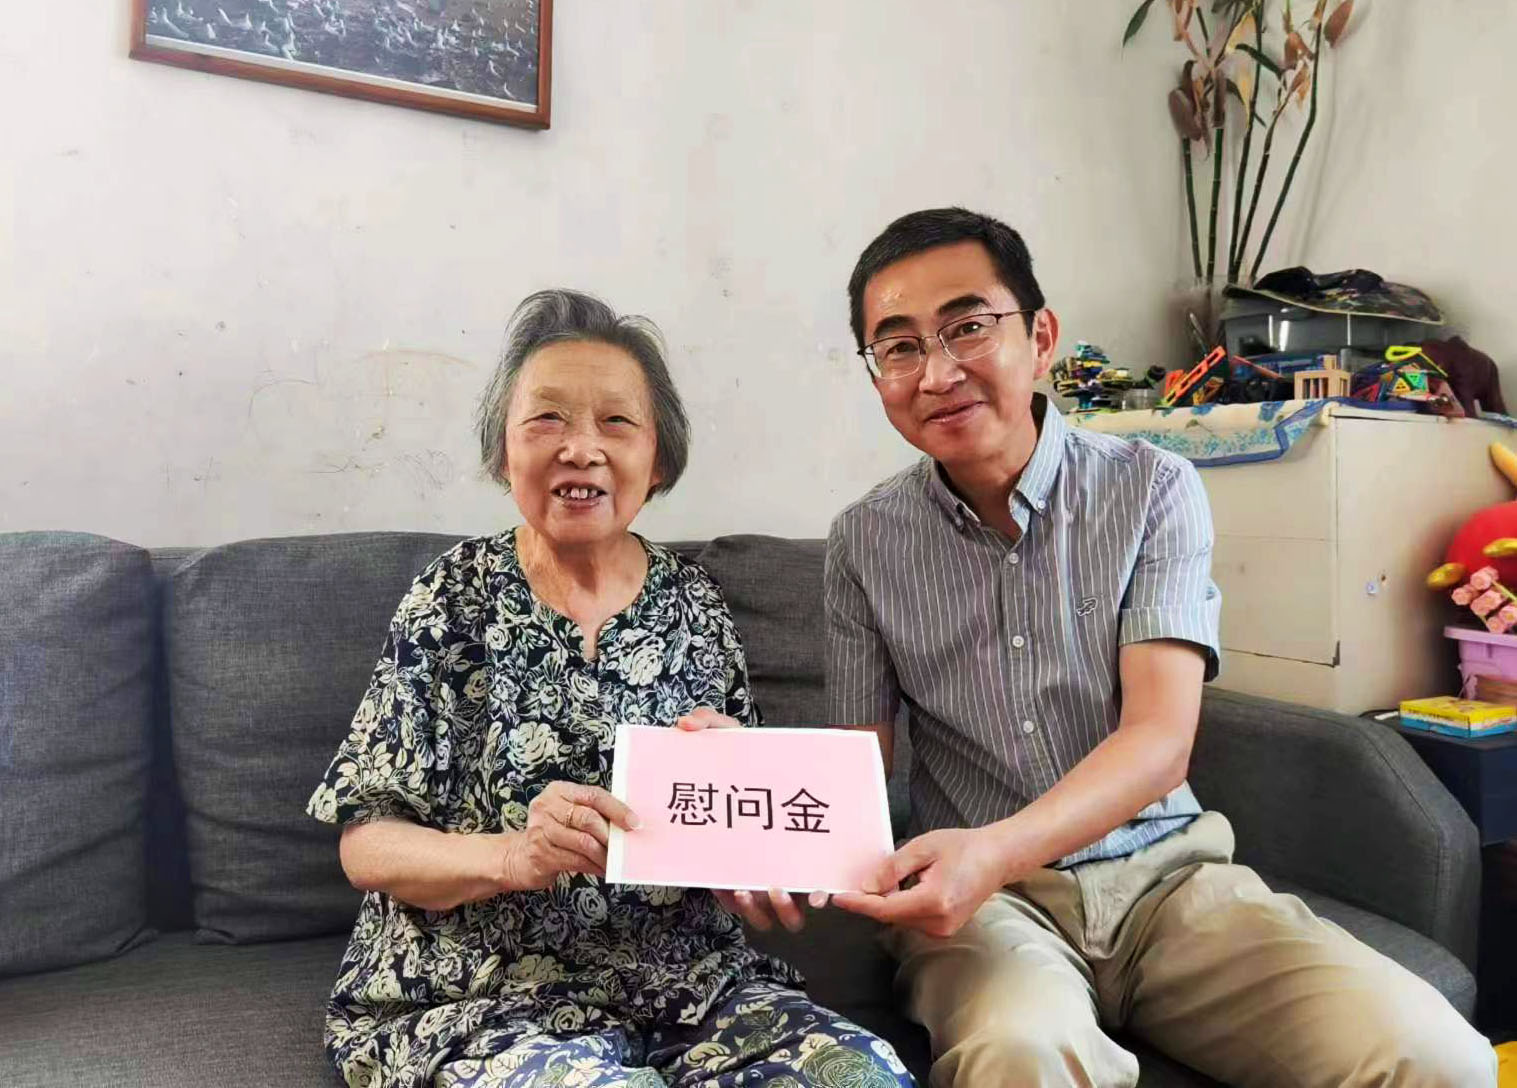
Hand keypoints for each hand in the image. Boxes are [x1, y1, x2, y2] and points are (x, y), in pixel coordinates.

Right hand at [505, 781, 639, 890]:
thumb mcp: (568, 815)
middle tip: (624, 847)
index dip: (617, 809)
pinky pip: (575, 860)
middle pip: (588, 818)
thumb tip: (627, 824)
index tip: (635, 823)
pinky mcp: (541, 853)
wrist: (518, 856)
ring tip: (615, 862)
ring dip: (604, 855)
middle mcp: (547, 806)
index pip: (594, 795)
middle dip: (610, 835)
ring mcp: (542, 830)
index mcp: (559, 791)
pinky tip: (602, 870)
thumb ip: (592, 813)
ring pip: (584, 842)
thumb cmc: (553, 832)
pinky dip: (594, 867)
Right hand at [673, 707, 825, 927]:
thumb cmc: (752, 755)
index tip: (734, 886)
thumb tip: (685, 725)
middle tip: (748, 888)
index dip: (730, 898)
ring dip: (783, 911)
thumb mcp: (729, 735)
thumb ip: (707, 724)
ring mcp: (787, 871)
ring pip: (785, 915)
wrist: (791, 760)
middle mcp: (758, 869)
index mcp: (734, 853)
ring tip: (778, 888)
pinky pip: (814, 899)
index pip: (726, 890)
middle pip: (755, 911)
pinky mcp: (812, 868)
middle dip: (754, 909)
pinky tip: (820, 890)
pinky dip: (815, 900)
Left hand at [832, 827, 1011, 938]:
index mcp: (934, 901)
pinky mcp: (944, 930)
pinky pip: (912, 919)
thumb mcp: (923, 847)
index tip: (839, 898)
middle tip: (862, 879)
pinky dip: (902, 904)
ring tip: (902, 875)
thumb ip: (892, 868)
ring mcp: (943, 930)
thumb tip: (866, 886)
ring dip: (889, 901)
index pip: (885, 909)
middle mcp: (939, 922)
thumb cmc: (964, 847)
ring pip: (900, 919)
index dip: (859, 903)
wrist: (997, 858)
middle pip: (890, 916)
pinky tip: (910, 885)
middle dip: (873, 899)